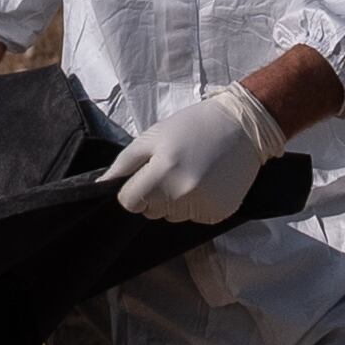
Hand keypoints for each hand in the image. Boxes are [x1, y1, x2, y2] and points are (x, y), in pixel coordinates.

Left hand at [101, 83, 285, 225]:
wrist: (243, 127)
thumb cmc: (193, 126)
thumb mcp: (153, 136)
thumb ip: (125, 163)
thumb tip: (101, 185)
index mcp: (162, 172)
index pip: (129, 202)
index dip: (133, 190)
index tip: (145, 177)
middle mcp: (182, 194)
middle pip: (150, 212)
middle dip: (154, 195)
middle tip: (173, 168)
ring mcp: (203, 206)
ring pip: (172, 216)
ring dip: (175, 201)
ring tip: (192, 173)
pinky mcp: (219, 214)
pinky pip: (194, 218)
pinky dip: (196, 205)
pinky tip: (207, 182)